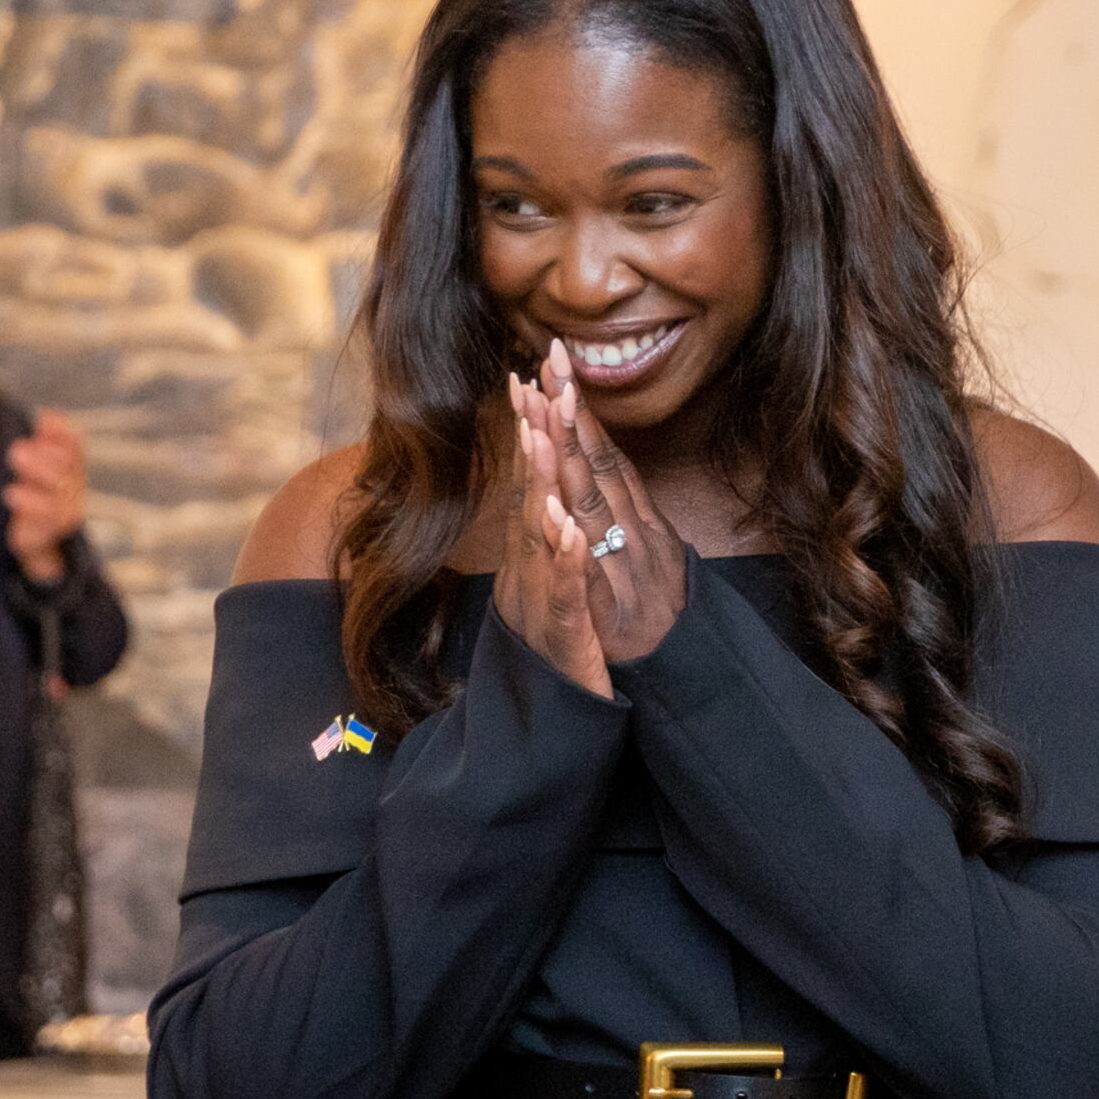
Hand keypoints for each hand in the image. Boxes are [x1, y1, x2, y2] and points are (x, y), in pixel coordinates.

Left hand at [3, 410, 90, 580]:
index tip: (41, 420)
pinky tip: (11, 492)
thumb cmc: (35, 496)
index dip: (61, 431)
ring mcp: (69, 506)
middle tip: (16, 449)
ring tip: (14, 457)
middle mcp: (74, 484)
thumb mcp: (36, 467)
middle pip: (65, 462)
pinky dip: (30, 500)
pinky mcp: (55, 526)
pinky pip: (49, 512)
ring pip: (59, 486)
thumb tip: (45, 416)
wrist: (38, 539)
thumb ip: (42, 443)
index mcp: (71, 466)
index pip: (74, 443)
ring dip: (37, 468)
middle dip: (42, 452)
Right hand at [490, 371, 611, 698]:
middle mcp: (532, 571)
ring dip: (539, 484)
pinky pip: (568, 593)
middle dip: (533, 436)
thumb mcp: (560, 590)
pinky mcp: (566, 637)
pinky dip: (567, 559)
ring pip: (542, 536)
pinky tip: (568, 529)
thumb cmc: (564, 652)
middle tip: (529, 380)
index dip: (535, 430)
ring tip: (539, 433)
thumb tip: (548, 495)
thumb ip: (550, 544)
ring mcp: (545, 602)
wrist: (557, 722)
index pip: (536, 482)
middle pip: (533, 493)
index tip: (533, 376)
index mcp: (536, 556)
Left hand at [526, 348, 689, 665]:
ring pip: (594, 507)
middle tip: (549, 365)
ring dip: (572, 459)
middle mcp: (637, 534)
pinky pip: (591, 573)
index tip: (558, 367)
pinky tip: (558, 514)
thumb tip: (610, 467)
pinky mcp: (615, 610)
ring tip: (548, 413)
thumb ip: (632, 512)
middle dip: (572, 415)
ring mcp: (627, 568)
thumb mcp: (653, 553)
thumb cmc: (658, 614)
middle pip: (599, 467)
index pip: (605, 456)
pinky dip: (576, 544)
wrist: (684, 672)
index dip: (581, 412)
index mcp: (640, 520)